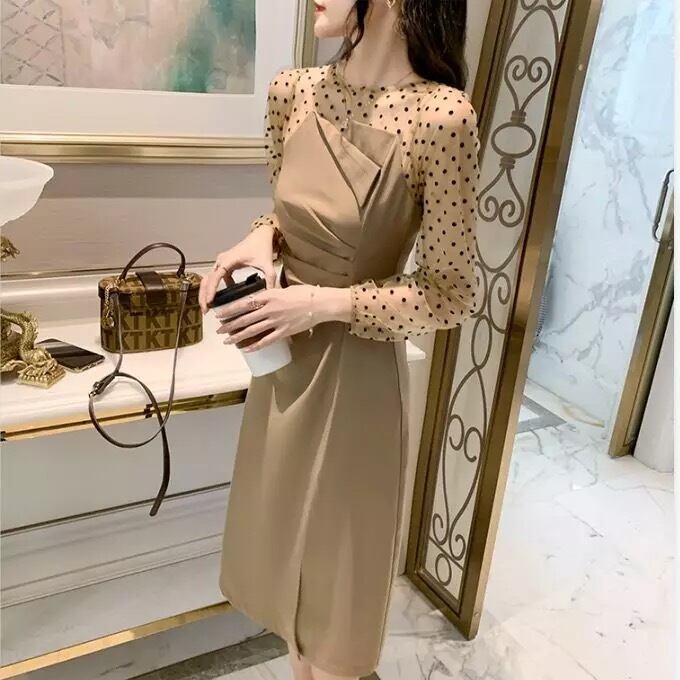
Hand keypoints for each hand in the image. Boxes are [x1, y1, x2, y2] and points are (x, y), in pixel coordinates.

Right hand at [199, 225, 276, 313]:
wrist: (261, 236)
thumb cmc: (262, 247)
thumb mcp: (267, 265)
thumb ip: (270, 280)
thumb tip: (271, 295)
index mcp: (229, 260)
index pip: (216, 276)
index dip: (211, 289)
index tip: (209, 301)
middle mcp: (222, 261)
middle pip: (207, 279)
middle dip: (203, 295)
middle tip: (205, 310)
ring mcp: (221, 262)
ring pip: (208, 279)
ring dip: (206, 292)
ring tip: (207, 307)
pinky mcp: (224, 265)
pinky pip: (215, 278)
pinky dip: (214, 288)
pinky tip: (218, 299)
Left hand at [214, 285, 352, 351]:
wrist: (320, 304)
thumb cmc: (304, 293)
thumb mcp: (284, 289)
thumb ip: (271, 294)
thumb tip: (260, 298)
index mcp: (269, 296)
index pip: (244, 304)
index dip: (230, 310)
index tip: (220, 314)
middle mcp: (270, 309)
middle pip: (245, 318)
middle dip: (230, 325)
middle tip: (219, 330)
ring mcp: (276, 321)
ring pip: (252, 330)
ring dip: (238, 336)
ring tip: (227, 341)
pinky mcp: (284, 332)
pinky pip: (266, 340)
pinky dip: (255, 346)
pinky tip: (246, 349)